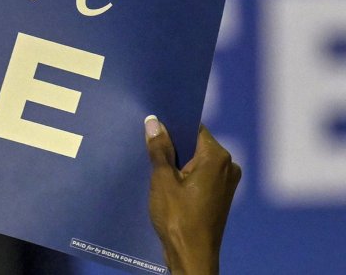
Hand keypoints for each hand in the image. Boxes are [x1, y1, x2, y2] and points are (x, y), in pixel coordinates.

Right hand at [144, 116, 240, 274]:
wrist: (192, 256)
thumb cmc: (178, 217)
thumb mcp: (162, 179)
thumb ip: (160, 148)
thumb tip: (154, 121)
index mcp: (217, 158)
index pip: (194, 128)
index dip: (173, 125)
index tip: (155, 125)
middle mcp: (228, 166)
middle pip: (196, 145)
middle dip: (174, 145)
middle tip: (149, 146)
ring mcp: (226, 182)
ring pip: (197, 161)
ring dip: (178, 162)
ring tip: (154, 165)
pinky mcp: (220, 196)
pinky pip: (200, 175)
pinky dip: (185, 175)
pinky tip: (166, 182)